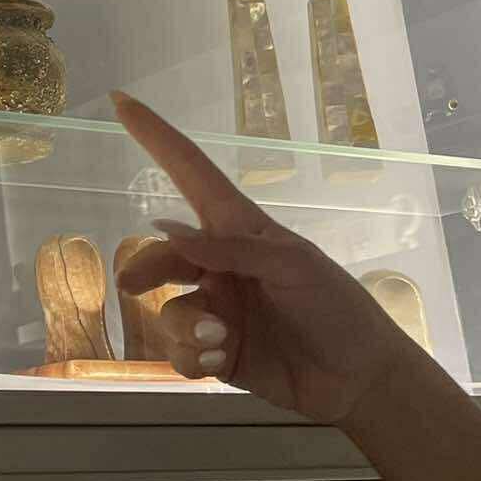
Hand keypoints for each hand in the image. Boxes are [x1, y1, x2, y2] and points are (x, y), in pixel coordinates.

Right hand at [111, 91, 425, 425]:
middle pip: (162, 253)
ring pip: (167, 308)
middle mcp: (221, 265)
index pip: (190, 172)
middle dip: (145, 267)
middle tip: (130, 284)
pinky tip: (218, 361)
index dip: (156, 137)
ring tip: (217, 340)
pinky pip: (178, 350)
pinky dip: (190, 356)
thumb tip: (164, 229)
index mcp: (241, 229)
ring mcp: (216, 309)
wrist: (360, 379)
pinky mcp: (214, 352)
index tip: (121, 101)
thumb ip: (229, 249)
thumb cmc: (337, 307)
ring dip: (183, 326)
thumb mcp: (292, 266)